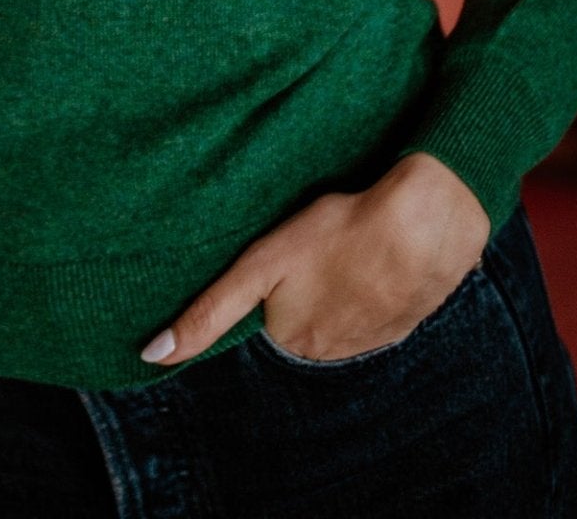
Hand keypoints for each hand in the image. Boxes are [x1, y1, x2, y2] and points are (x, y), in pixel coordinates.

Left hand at [140, 152, 492, 365]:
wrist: (423, 221)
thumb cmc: (337, 232)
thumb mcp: (259, 265)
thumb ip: (209, 312)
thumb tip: (153, 355)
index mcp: (295, 339)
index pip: (267, 314)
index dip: (272, 281)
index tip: (286, 258)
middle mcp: (333, 350)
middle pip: (304, 315)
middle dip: (305, 284)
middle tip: (314, 242)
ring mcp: (376, 336)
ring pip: (344, 308)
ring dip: (343, 283)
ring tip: (348, 244)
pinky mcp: (410, 317)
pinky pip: (381, 303)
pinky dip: (378, 282)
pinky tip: (379, 254)